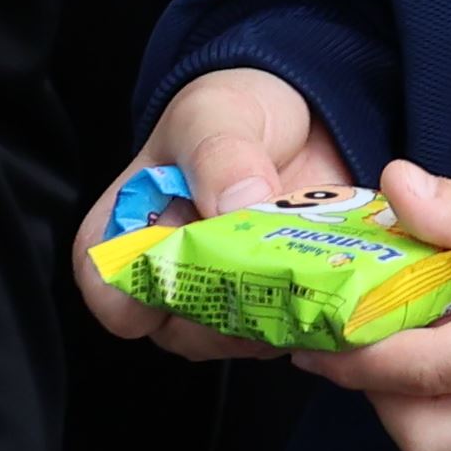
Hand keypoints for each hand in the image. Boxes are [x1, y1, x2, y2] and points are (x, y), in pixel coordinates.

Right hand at [74, 65, 353, 351]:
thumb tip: (237, 203)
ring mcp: (222, 302)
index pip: (113, 296)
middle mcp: (166, 284)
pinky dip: (316, 307)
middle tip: (279, 261)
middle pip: (187, 330)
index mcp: (121, 240)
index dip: (153, 295)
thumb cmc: (229, 115)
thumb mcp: (213, 113)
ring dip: (281, 308)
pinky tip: (336, 273)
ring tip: (314, 261)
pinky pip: (293, 328)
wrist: (298, 115)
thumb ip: (217, 153)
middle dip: (237, 303)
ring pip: (244, 338)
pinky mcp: (275, 304)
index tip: (205, 263)